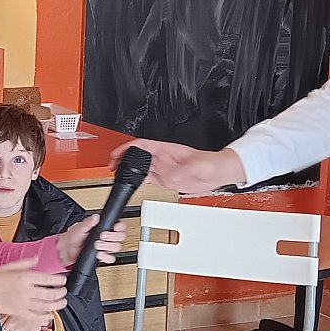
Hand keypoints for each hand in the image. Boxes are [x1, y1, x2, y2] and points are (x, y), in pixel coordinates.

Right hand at [0, 259, 65, 330]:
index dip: (58, 280)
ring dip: (57, 305)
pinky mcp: (20, 313)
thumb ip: (25, 263)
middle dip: (61, 293)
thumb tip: (37, 259)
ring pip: (46, 306)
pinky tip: (50, 315)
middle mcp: (26, 290)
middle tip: (64, 291)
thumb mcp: (8, 266)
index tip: (62, 280)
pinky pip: (36, 317)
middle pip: (50, 293)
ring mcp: (23, 303)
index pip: (47, 278)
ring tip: (62, 303)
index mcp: (24, 277)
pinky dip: (45, 317)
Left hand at [55, 217, 125, 268]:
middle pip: (120, 237)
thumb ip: (89, 222)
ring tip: (98, 245)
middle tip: (103, 236)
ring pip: (117, 247)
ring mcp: (106, 247)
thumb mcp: (80, 227)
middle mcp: (107, 237)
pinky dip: (106, 257)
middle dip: (113, 237)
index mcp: (104, 227)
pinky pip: (110, 258)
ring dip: (108, 246)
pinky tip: (99, 253)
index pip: (119, 226)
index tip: (114, 228)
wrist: (67, 249)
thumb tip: (95, 217)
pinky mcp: (103, 256)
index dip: (120, 227)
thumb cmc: (73, 236)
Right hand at [114, 140, 244, 194]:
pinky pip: (149, 179)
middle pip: (136, 156)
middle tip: (111, 167)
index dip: (125, 148)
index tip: (115, 154)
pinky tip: (134, 185)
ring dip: (128, 171)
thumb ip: (178, 173)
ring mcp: (164, 168)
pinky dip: (138, 181)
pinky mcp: (167, 178)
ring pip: (140, 168)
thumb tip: (166, 176)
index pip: (140, 145)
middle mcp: (163, 159)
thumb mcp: (193, 168)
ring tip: (118, 176)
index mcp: (166, 150)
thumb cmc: (209, 164)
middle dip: (122, 160)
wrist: (218, 173)